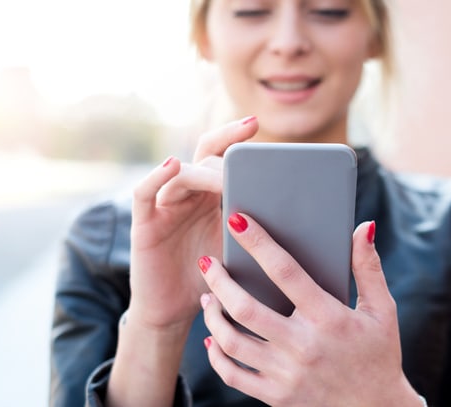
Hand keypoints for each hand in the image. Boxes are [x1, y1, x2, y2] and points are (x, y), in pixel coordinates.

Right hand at [127, 117, 257, 330]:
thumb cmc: (215, 282)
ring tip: (226, 172)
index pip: (222, 157)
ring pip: (181, 174)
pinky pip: (145, 193)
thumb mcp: (243, 251)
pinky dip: (157, 176)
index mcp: (212, 198)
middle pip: (203, 156)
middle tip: (247, 134)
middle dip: (226, 144)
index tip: (256, 124)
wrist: (177, 312)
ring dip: (204, 171)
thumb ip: (260, 230)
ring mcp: (165, 207)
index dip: (234, 139)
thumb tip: (306, 219)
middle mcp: (188, 196)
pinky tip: (173, 165)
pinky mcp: (144, 225)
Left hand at [199, 214, 422, 406]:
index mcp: (329, 317)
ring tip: (208, 297)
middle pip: (245, 307)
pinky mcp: (276, 396)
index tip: (237, 220)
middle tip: (207, 262)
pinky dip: (216, 355)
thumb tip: (362, 228)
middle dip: (219, 280)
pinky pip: (233, 375)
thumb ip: (368, 268)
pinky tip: (213, 337)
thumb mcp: (382, 310)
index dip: (258, 242)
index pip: (285, 271)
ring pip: (232, 341)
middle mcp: (303, 345)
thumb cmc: (379, 354)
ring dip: (213, 315)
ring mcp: (286, 374)